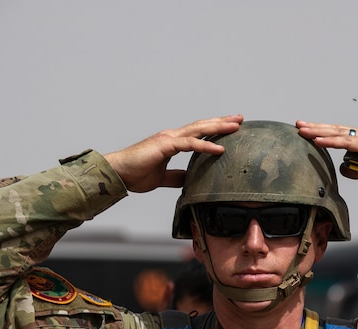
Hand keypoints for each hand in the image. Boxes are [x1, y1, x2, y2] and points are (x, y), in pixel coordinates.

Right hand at [104, 115, 243, 192]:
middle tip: (239, 119)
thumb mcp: (162, 177)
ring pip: (198, 129)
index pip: (198, 132)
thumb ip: (176, 177)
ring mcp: (168, 138)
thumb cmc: (135, 174)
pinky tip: (220, 148)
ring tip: (235, 127)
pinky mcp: (165, 145)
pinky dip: (206, 145)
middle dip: (222, 122)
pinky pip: (190, 144)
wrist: (118, 173)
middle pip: (202, 126)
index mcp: (172, 142)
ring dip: (218, 127)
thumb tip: (189, 180)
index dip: (214, 129)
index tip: (230, 128)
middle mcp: (172, 136)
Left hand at [295, 121, 357, 187]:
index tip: (307, 132)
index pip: (340, 134)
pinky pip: (347, 143)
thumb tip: (344, 170)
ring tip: (302, 130)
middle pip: (335, 130)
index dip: (323, 133)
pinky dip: (331, 142)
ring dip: (318, 132)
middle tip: (298, 125)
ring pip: (339, 133)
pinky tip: (318, 141)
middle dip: (315, 128)